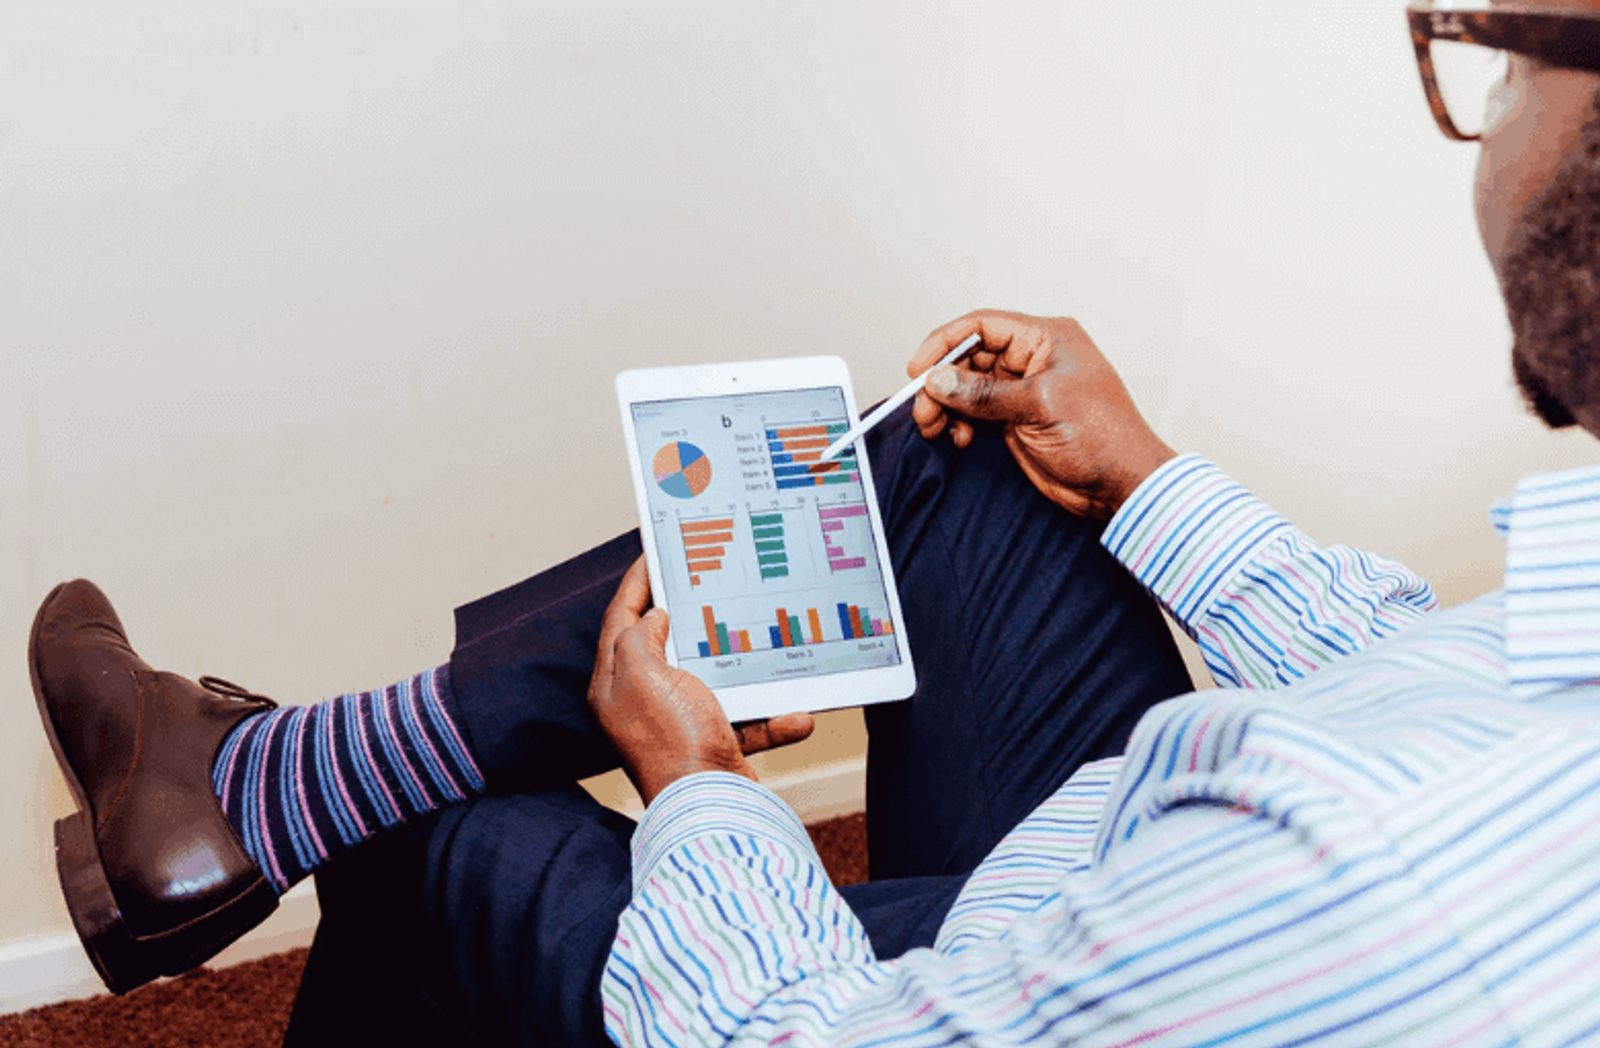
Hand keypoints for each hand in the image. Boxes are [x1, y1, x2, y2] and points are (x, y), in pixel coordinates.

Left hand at [587, 558, 815, 803]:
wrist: (708, 809)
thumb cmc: (671, 741)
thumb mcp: (642, 674)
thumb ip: (640, 636)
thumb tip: (656, 618)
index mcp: (616, 682)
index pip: (621, 618)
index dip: (638, 582)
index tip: (655, 552)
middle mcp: (643, 701)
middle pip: (664, 642)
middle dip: (691, 613)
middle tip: (710, 580)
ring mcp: (679, 722)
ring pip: (713, 677)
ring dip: (744, 666)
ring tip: (762, 635)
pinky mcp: (713, 743)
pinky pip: (747, 719)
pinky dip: (772, 717)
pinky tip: (796, 713)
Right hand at [909, 310, 1176, 519]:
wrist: (1122, 485)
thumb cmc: (1102, 437)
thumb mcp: (1039, 407)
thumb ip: (984, 394)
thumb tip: (938, 380)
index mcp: (1046, 338)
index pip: (982, 326)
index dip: (945, 344)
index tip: (918, 370)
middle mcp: (1032, 358)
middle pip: (969, 358)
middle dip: (942, 383)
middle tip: (923, 411)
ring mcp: (1023, 390)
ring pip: (968, 387)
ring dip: (946, 406)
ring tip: (934, 428)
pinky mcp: (1016, 418)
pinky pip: (975, 412)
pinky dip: (961, 423)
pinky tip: (960, 439)